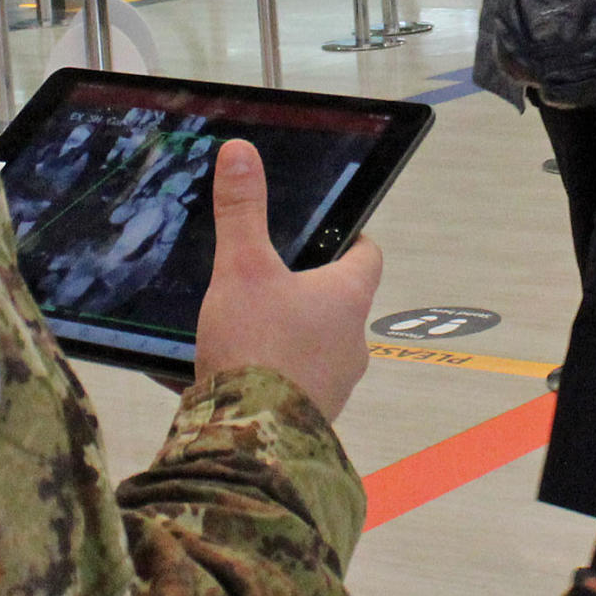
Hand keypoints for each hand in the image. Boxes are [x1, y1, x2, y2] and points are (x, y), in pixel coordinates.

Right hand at [194, 140, 383, 424]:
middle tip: (267, 275)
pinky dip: (266, 374)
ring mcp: (333, 385)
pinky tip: (227, 370)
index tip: (329, 231)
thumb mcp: (242, 268)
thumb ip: (241, 211)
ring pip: (314, 346)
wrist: (247, 442)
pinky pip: (290, 385)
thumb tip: (241, 152)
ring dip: (286, 335)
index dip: (350, 239)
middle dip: (306, 290)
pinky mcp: (307, 417)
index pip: (367, 255)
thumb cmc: (257, 349)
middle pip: (338, 302)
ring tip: (241, 324)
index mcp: (348, 297)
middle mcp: (352, 343)